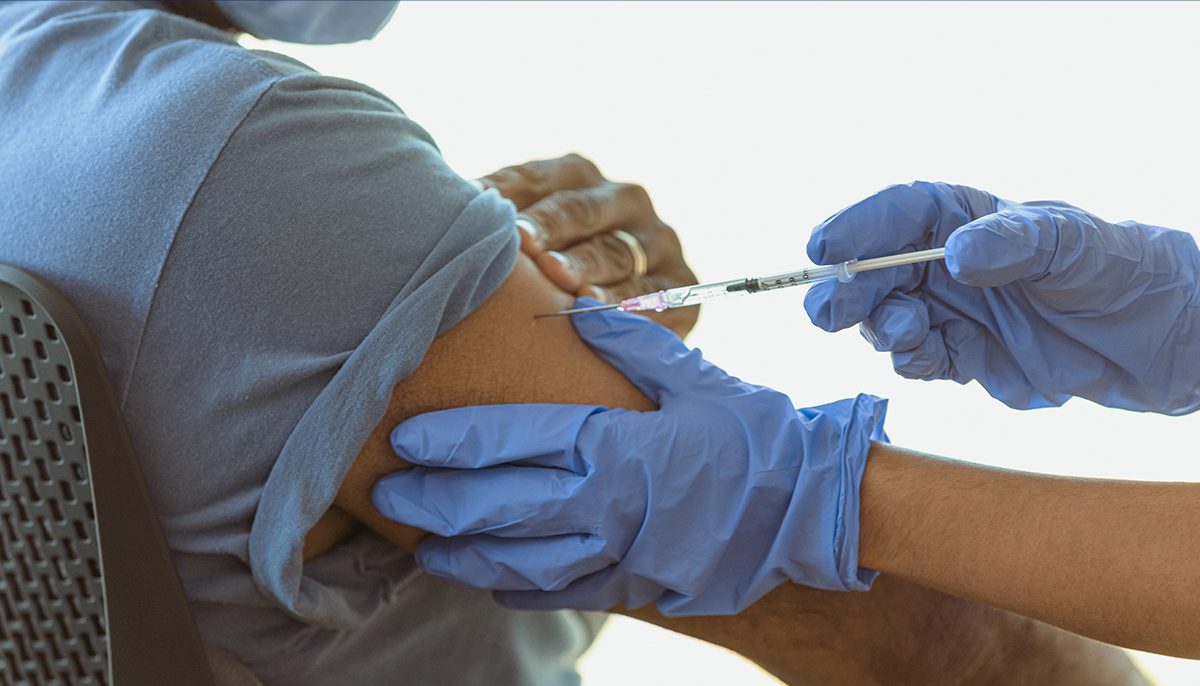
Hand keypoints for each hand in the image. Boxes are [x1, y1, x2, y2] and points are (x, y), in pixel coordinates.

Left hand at [372, 302, 886, 614]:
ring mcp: (619, 553)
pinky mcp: (636, 585)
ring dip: (462, 555)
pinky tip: (487, 581)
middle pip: (496, 507)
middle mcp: (604, 505)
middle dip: (433, 504)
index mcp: (614, 445)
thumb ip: (630, 346)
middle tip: (387, 498)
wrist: (812, 507)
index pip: (510, 441)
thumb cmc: (755, 434)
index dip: (450, 441)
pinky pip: (563, 593)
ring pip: (518, 561)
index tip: (405, 438)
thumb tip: (573, 305)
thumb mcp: (695, 378)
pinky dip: (518, 589)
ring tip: (421, 550)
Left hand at [478, 154, 697, 336]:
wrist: (600, 327)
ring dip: (591, 271)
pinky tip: (604, 320)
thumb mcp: (519, 239)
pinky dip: (630, 311)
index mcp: (579, 176)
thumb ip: (491, 223)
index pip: (543, 179)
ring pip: (621, 255)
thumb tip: (443, 204)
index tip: (486, 212)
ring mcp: (658, 244)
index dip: (515, 195)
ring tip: (567, 288)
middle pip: (585, 210)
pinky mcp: (681, 290)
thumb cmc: (537, 277)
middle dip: (554, 228)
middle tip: (528, 248)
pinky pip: (657, 299)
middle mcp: (625, 200)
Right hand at [805, 181, 1199, 413]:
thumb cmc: (1109, 267)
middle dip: (844, 289)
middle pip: (871, 270)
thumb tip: (955, 254)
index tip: (825, 248)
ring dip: (882, 328)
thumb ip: (1013, 244)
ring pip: (883, 318)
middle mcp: (940, 260)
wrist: (1140, 337)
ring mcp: (943, 309)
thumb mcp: (1071, 244)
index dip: (854, 228)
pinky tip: (930, 356)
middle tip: (828, 311)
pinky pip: (913, 359)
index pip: (895, 213)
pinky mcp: (955, 354)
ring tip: (910, 332)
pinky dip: (911, 361)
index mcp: (960, 217)